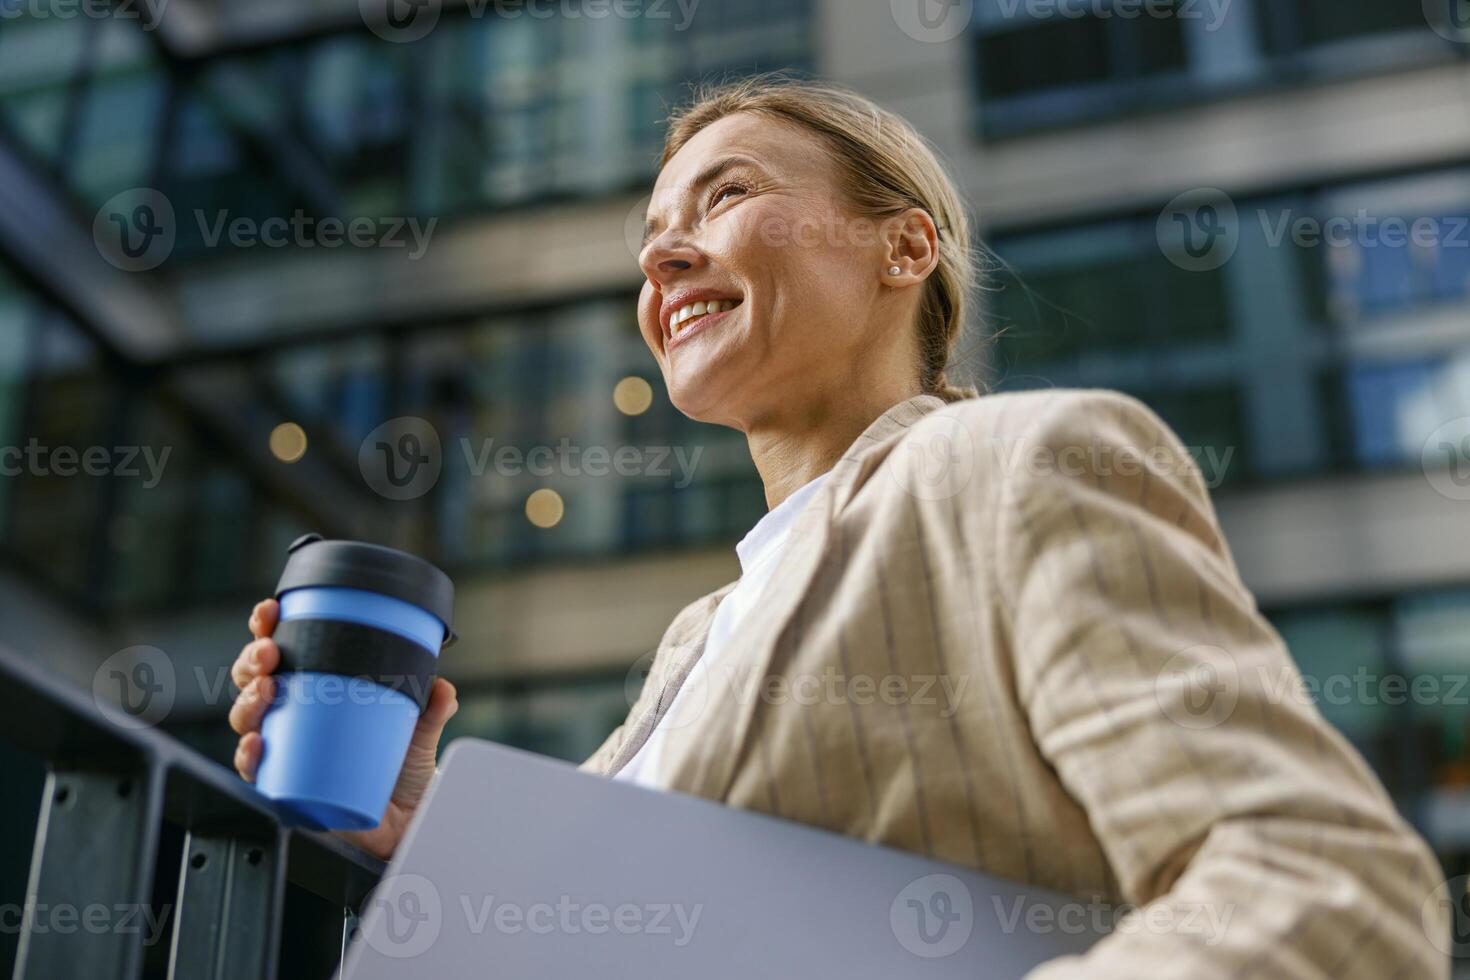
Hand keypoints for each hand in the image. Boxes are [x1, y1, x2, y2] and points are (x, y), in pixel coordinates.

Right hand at [229, 598, 459, 859]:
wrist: (406, 818)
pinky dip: (248, 756)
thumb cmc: (402, 765)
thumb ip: (434, 707)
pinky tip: (258, 743)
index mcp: (317, 689)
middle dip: (252, 661)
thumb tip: (443, 689)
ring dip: (248, 702)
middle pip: (254, 680)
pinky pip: (255, 769)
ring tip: (266, 691)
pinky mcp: (284, 785)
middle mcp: (294, 716)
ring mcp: (286, 748)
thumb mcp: (419, 728)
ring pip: (247, 720)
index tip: (271, 612)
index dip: (267, 628)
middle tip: (269, 654)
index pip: (282, 651)